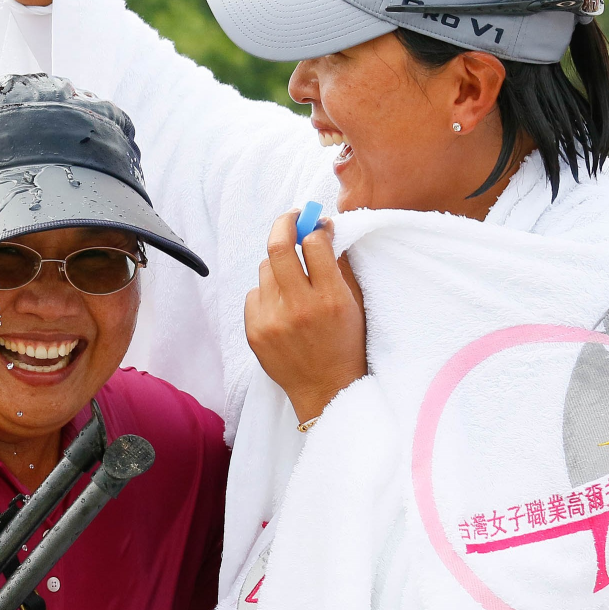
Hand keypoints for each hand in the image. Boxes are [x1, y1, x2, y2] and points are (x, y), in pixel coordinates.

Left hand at [244, 211, 367, 424]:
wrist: (326, 390)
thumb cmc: (345, 345)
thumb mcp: (354, 304)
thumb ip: (339, 266)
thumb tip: (322, 228)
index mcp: (330, 298)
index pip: (314, 244)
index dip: (314, 227)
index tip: (315, 223)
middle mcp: (299, 307)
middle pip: (277, 247)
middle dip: (284, 224)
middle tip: (291, 219)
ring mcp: (272, 319)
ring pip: (264, 269)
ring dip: (278, 266)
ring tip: (292, 282)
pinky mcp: (254, 331)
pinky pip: (254, 294)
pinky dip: (267, 293)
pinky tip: (282, 308)